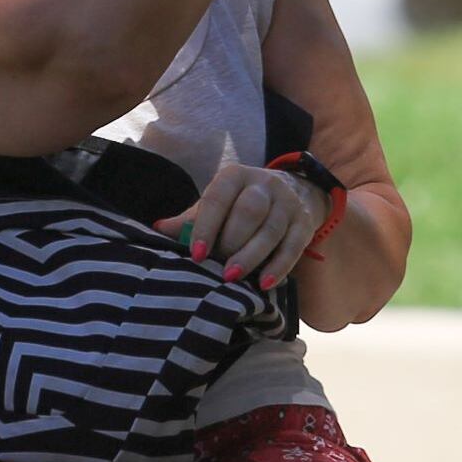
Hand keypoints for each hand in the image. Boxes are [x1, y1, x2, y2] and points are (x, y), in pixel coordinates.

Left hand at [154, 162, 326, 291]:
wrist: (292, 191)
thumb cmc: (240, 203)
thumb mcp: (216, 204)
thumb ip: (190, 218)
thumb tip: (157, 230)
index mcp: (235, 176)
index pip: (218, 198)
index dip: (206, 226)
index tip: (195, 254)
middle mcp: (264, 184)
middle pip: (249, 211)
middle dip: (231, 241)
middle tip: (217, 268)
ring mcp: (288, 203)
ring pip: (271, 229)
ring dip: (252, 256)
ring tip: (232, 278)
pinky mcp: (304, 223)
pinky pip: (293, 246)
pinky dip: (279, 267)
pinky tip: (264, 284)